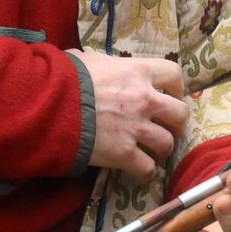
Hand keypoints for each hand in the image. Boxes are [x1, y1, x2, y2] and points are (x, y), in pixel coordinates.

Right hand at [66, 50, 188, 180]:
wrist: (50, 106)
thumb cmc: (66, 78)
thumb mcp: (88, 59)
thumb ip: (103, 63)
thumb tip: (95, 63)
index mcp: (138, 72)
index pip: (174, 75)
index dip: (176, 86)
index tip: (171, 94)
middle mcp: (145, 99)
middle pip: (180, 113)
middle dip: (176, 122)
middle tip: (167, 126)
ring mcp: (136, 128)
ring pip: (167, 143)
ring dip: (162, 148)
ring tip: (154, 151)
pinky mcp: (124, 153)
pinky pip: (147, 168)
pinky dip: (145, 172)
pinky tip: (139, 171)